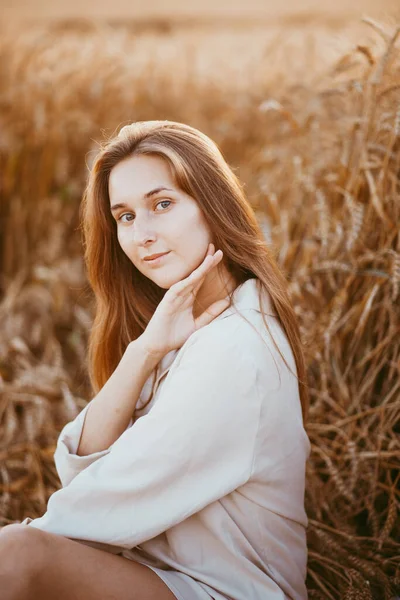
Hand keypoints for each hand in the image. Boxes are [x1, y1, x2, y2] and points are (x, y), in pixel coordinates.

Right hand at [138, 243, 230, 359]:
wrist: (157, 346)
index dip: (209, 266)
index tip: (219, 255)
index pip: (200, 278)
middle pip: (196, 274)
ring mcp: (173, 297)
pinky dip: (186, 282)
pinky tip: (195, 275)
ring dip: (199, 269)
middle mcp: (181, 294)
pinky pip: (177, 290)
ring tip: (210, 258)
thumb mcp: (197, 324)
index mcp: (188, 297)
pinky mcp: (166, 303)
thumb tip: (226, 302)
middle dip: (206, 262)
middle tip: (217, 249)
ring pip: (188, 279)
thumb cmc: (174, 335)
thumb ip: (210, 313)